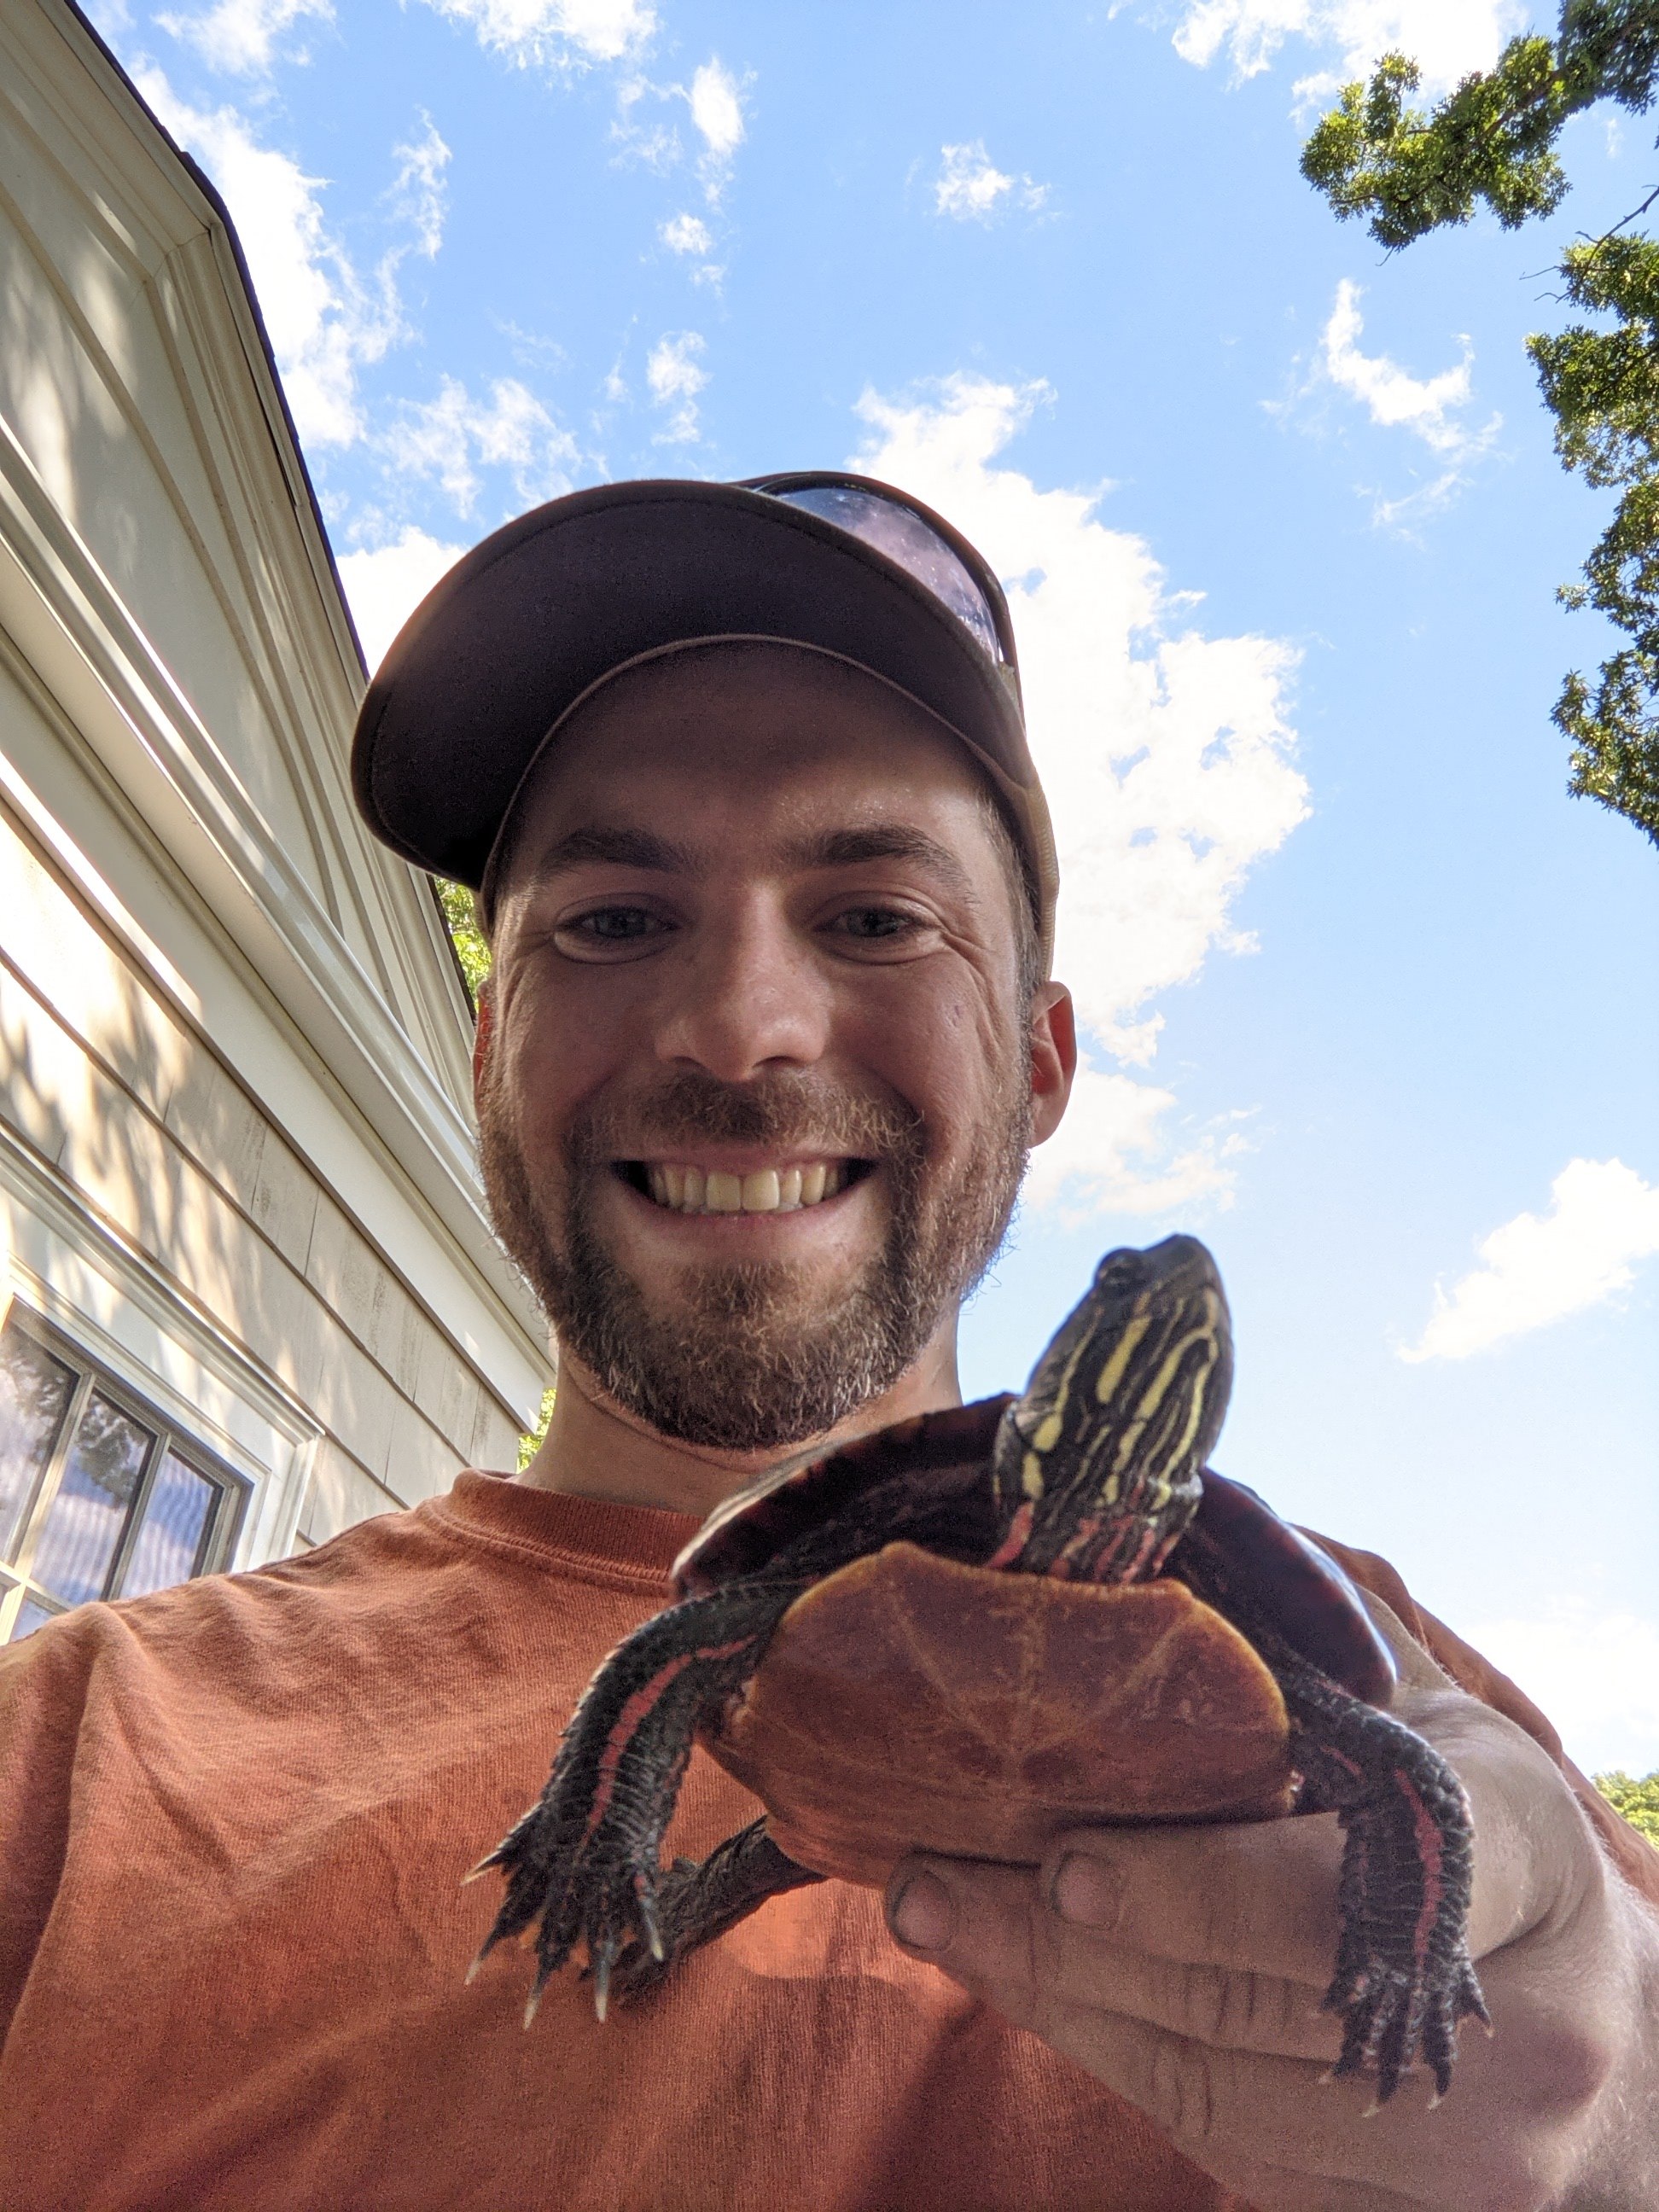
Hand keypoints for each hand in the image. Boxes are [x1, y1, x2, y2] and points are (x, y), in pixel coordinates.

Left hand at [884, 1602, 1658, 2209]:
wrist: (1592, 2025)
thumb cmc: (1473, 1824)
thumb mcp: (1431, 1713)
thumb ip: (1318, 1633)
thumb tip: (1170, 1514)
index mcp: (1521, 1855)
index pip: (1350, 1883)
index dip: (1204, 1889)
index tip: (1067, 1865)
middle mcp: (1519, 2022)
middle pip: (1251, 1995)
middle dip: (1068, 1942)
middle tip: (929, 1880)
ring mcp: (1467, 2148)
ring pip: (1212, 2086)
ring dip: (1054, 2002)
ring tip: (936, 1918)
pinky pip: (1217, 2149)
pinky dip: (1103, 2058)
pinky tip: (1018, 1986)